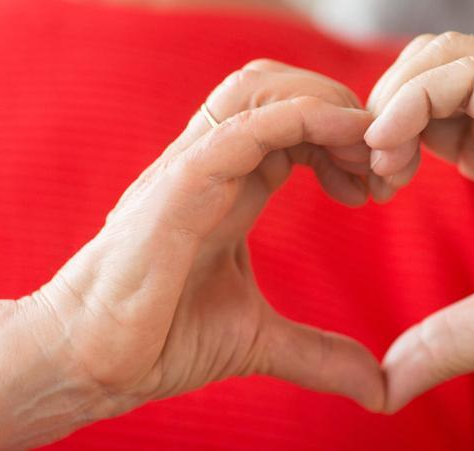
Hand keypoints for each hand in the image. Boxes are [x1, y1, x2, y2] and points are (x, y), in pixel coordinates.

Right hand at [24, 60, 385, 423]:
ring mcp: (192, 167)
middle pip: (280, 85)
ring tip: (368, 152)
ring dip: (327, 104)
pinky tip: (345, 138)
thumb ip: (319, 353)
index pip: (293, 119)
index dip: (345, 135)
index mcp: (232, 183)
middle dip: (342, 107)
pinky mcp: (179, 185)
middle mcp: (212, 163)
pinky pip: (244, 126)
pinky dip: (303, 118)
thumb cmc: (157, 338)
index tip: (381, 183)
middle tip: (384, 162)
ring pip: (260, 87)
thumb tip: (378, 388)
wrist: (89, 362)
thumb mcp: (259, 340)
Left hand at [365, 33, 473, 411]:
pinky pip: (466, 71)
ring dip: (392, 98)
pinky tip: (398, 149)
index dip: (379, 138)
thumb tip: (385, 389)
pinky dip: (415, 97)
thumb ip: (442, 344)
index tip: (365, 193)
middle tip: (369, 174)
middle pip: (420, 66)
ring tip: (383, 160)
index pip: (418, 108)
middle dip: (376, 111)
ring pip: (439, 53)